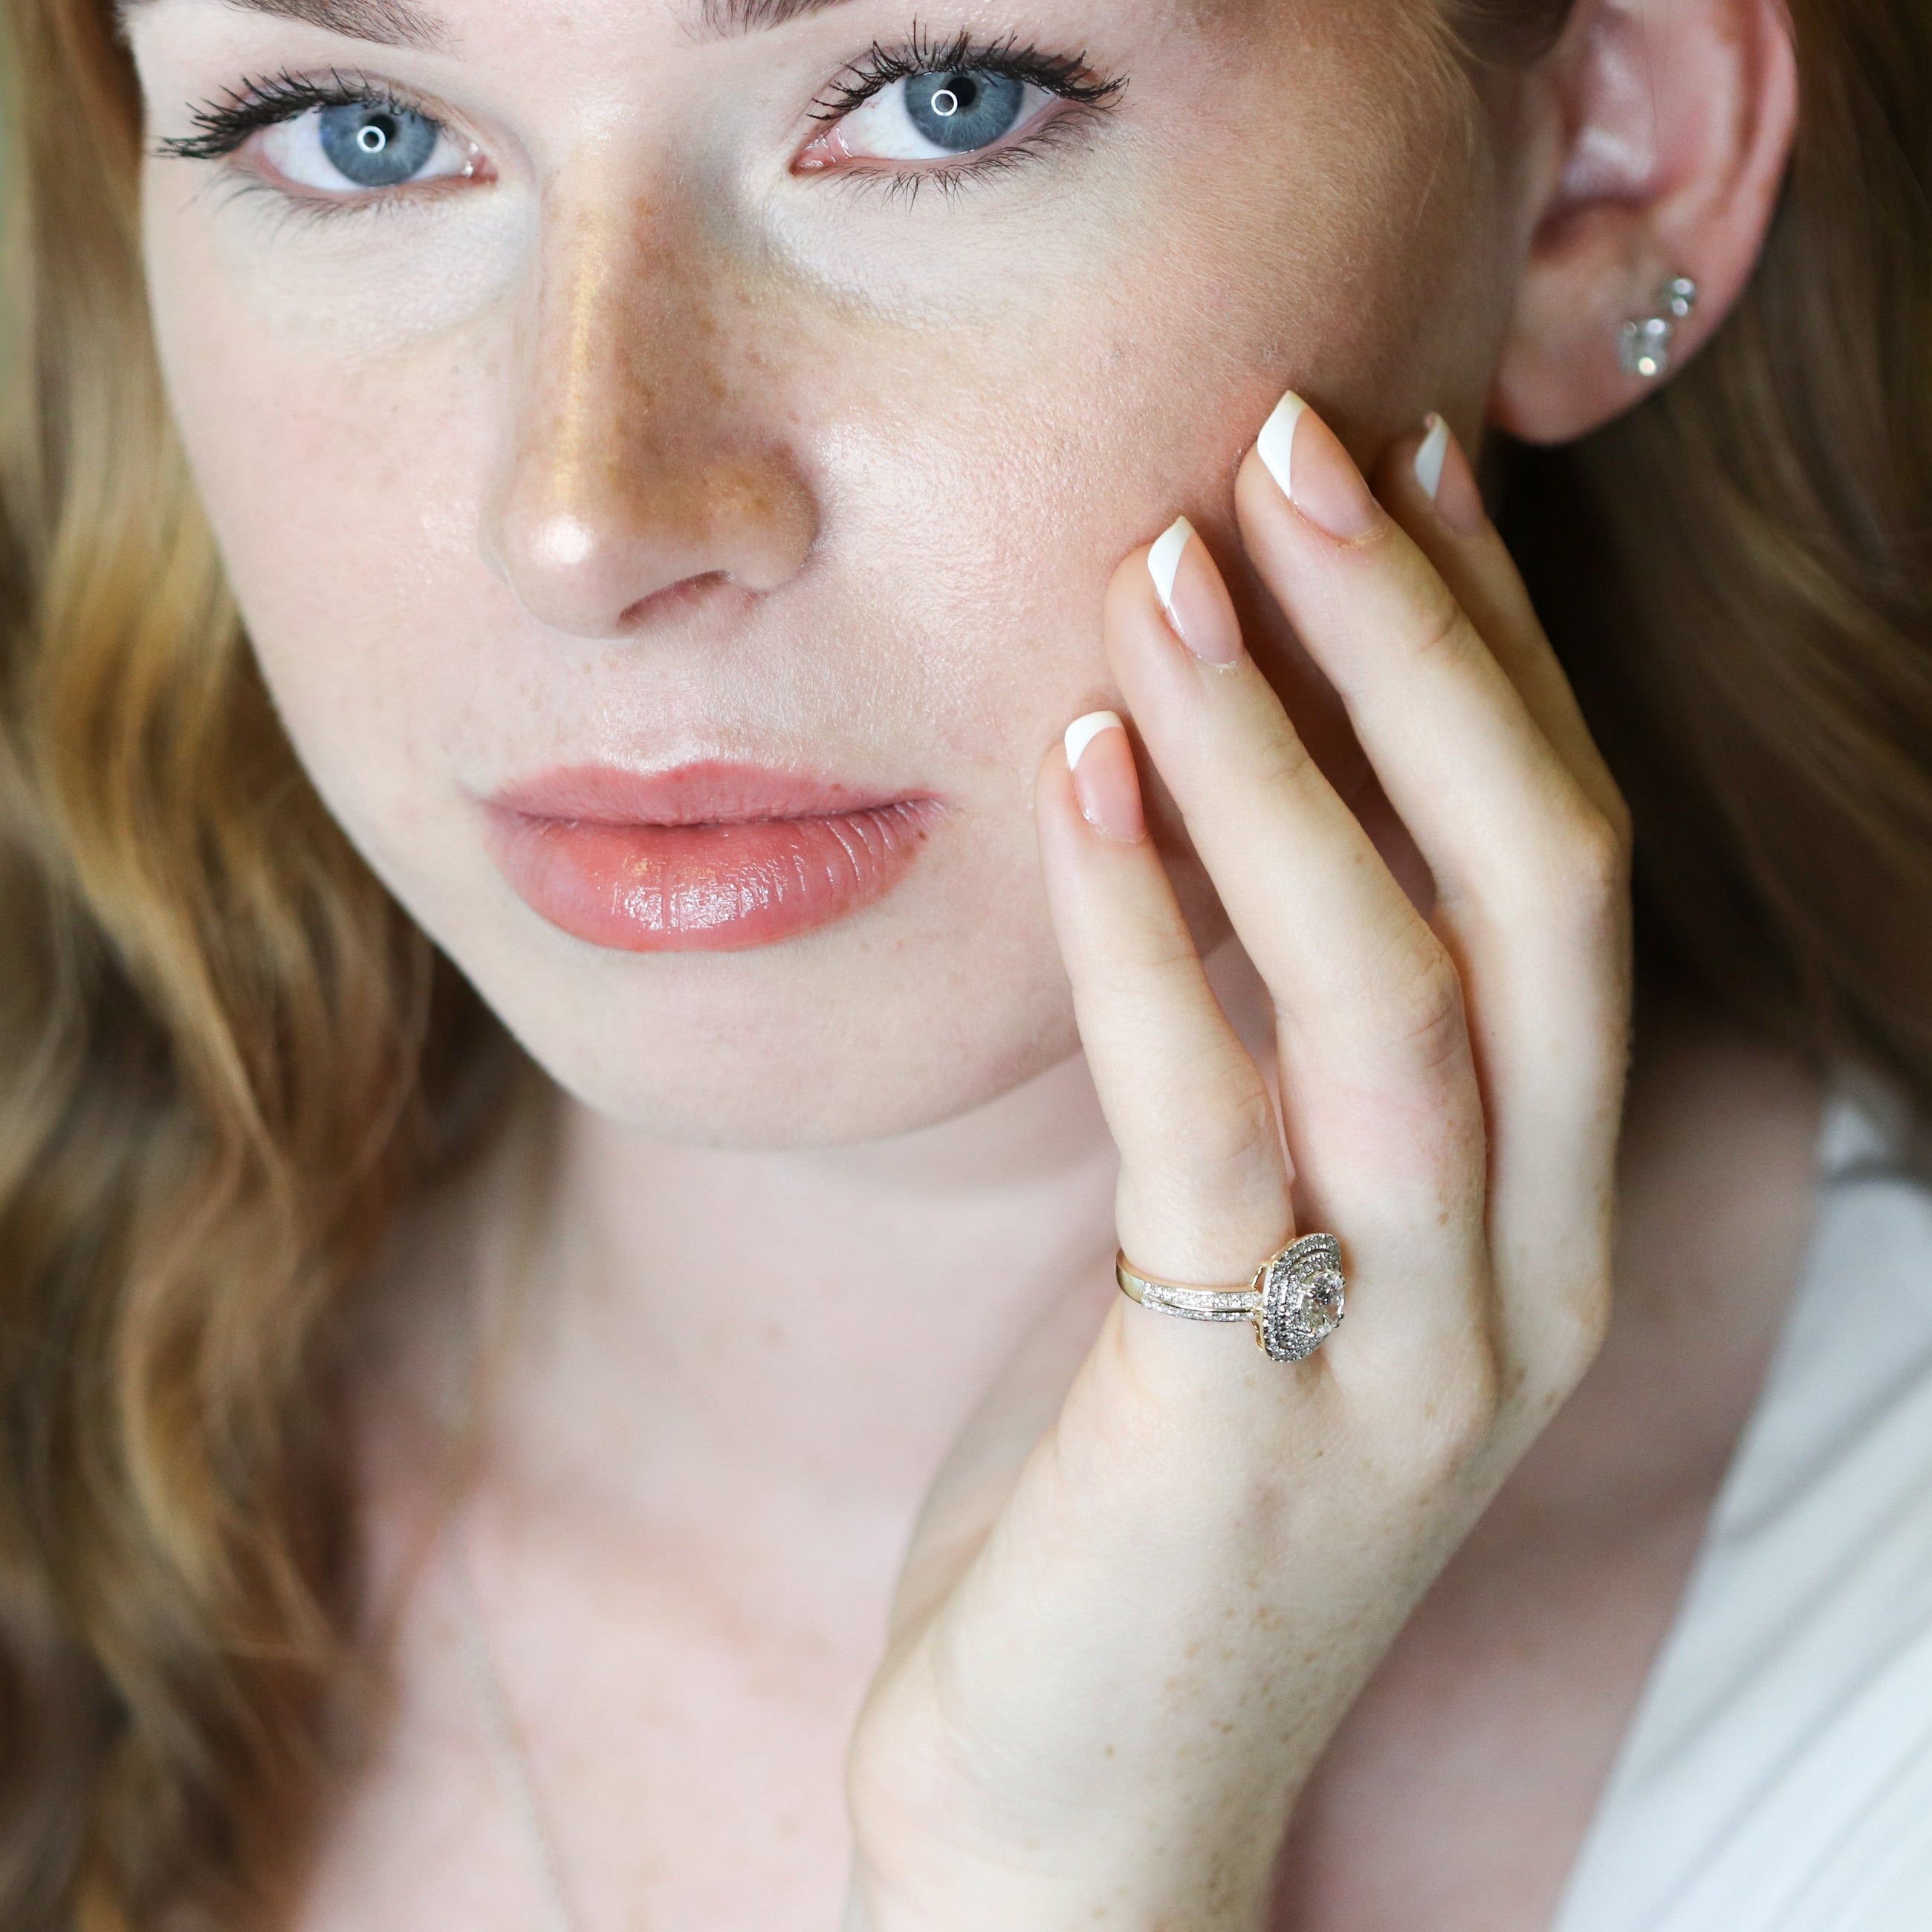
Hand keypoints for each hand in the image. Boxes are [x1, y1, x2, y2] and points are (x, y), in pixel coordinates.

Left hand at [842, 398, 1631, 1929]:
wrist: (1079, 1801)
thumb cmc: (1139, 1494)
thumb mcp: (1234, 1248)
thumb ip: (1265, 1063)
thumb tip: (1220, 812)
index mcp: (1538, 1210)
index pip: (1557, 873)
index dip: (1493, 655)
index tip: (1400, 473)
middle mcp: (1525, 1267)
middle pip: (1534, 889)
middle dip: (1424, 646)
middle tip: (1297, 442)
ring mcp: (1412, 1353)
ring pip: (1403, 986)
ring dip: (1290, 750)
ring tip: (1169, 562)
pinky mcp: (1248, 1417)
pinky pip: (1214, 1117)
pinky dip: (1151, 921)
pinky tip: (1084, 763)